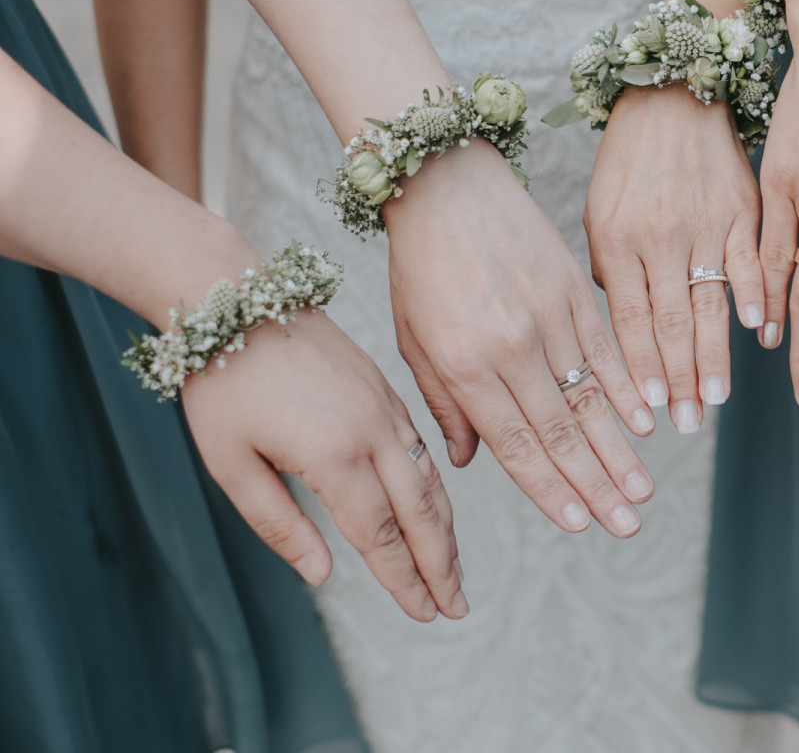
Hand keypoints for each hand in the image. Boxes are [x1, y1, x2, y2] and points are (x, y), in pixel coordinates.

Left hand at [183, 310, 464, 621]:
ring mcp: (385, 408)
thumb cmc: (224, 385)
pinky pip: (423, 448)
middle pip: (421, 511)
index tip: (423, 613)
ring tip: (453, 569)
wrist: (241, 302)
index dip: (403, 579)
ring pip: (430, 479)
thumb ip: (278, 524)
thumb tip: (322, 575)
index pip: (380, 533)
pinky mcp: (386, 391)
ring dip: (445, 529)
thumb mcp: (231, 464)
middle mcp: (373, 431)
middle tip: (456, 608)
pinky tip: (435, 510)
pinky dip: (435, 489)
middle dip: (441, 563)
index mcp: (334, 453)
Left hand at [384, 143, 655, 537]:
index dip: (550, 490)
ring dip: (620, 450)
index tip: (579, 524)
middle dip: (596, 487)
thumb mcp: (414, 340)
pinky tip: (648, 422)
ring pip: (590, 399)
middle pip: (560, 433)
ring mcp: (546, 319)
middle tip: (627, 527)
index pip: (515, 445)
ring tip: (643, 491)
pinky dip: (628, 389)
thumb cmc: (421, 265)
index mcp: (464, 367)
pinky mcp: (571, 291)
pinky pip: (605, 350)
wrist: (446, 184)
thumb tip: (469, 461)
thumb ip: (444, 403)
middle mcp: (510, 349)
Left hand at [584, 84, 763, 432]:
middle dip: (680, 378)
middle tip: (689, 422)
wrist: (670, 95)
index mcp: (617, 238)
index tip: (652, 413)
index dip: (642, 370)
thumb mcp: (598, 213)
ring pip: (710, 300)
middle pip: (671, 320)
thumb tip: (624, 335)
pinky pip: (750, 259)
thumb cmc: (626, 163)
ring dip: (715, 354)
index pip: (630, 319)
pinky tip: (761, 331)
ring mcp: (703, 221)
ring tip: (719, 396)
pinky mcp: (741, 206)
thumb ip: (609, 273)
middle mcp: (659, 234)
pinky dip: (756, 295)